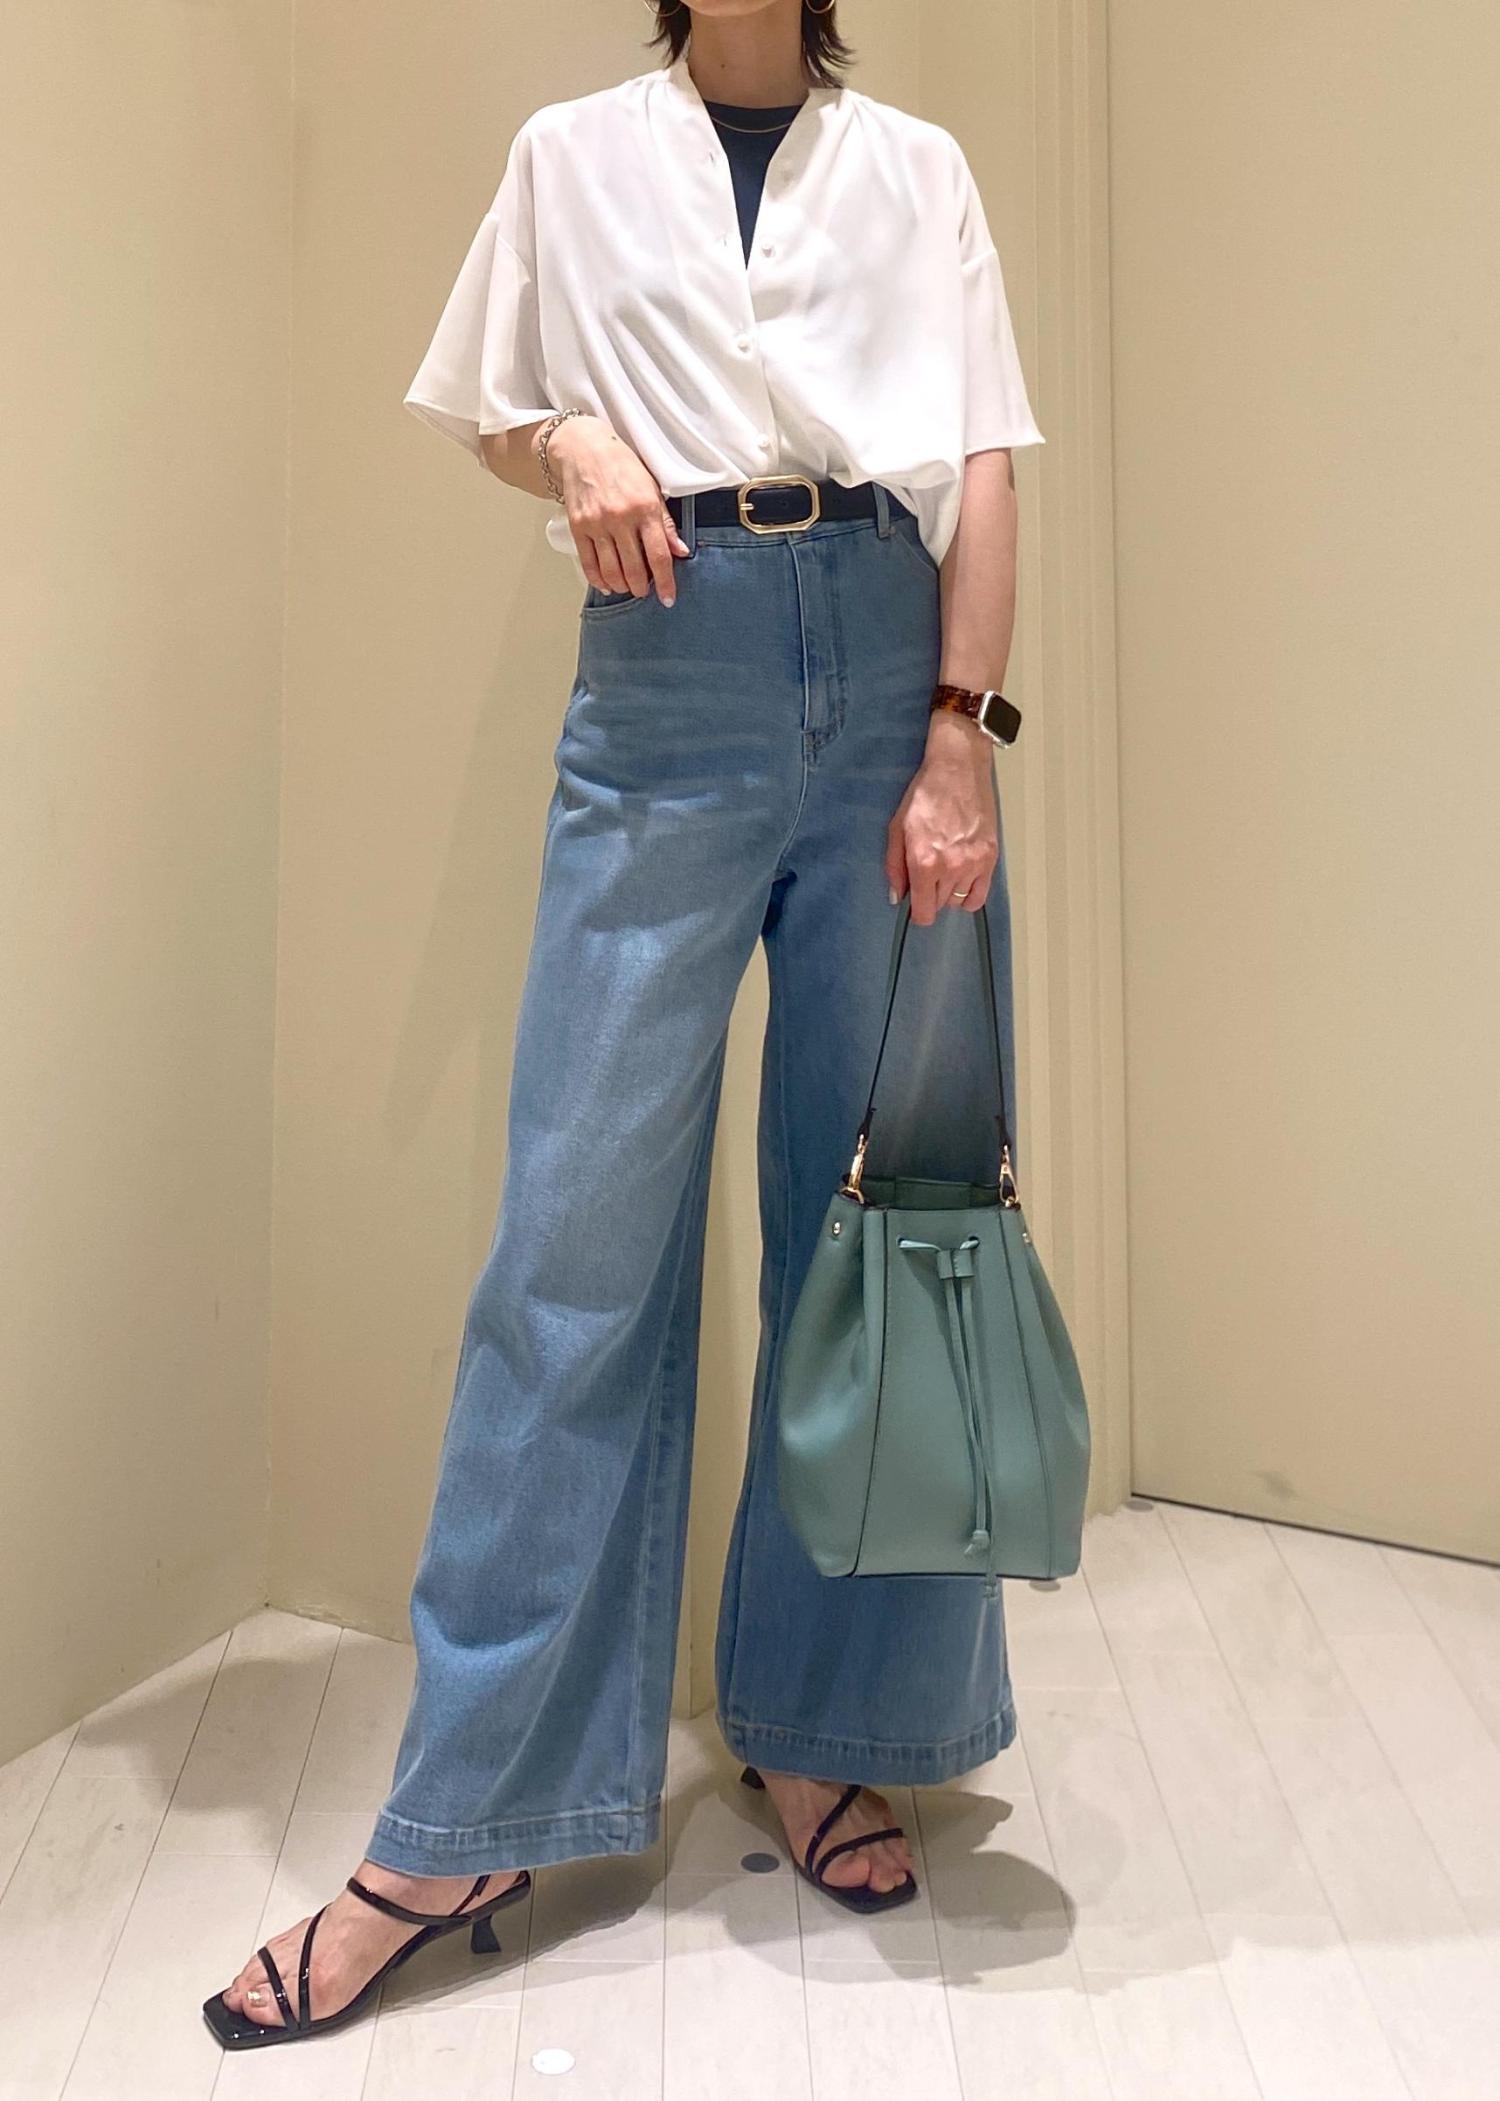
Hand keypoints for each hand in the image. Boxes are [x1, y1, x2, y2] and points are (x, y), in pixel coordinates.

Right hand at [546, 417, 688, 604]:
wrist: (583, 448)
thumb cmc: (622, 466)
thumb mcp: (652, 488)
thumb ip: (666, 522)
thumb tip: (681, 551)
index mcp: (645, 507)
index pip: (659, 555)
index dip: (666, 582)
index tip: (668, 599)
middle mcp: (621, 518)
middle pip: (635, 569)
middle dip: (642, 588)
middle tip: (645, 591)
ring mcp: (597, 524)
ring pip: (612, 571)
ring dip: (623, 586)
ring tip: (629, 587)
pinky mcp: (578, 527)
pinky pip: (589, 563)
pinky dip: (599, 580)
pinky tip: (607, 585)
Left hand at [885, 712, 998, 925]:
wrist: (958, 769)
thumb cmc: (925, 794)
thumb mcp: (897, 828)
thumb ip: (895, 867)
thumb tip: (897, 897)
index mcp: (924, 862)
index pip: (923, 912)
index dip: (916, 911)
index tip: (914, 901)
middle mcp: (951, 868)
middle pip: (940, 906)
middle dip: (930, 896)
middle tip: (927, 874)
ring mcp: (974, 864)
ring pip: (959, 901)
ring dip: (949, 892)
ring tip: (945, 869)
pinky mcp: (990, 857)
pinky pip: (981, 895)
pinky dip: (970, 895)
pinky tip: (962, 880)